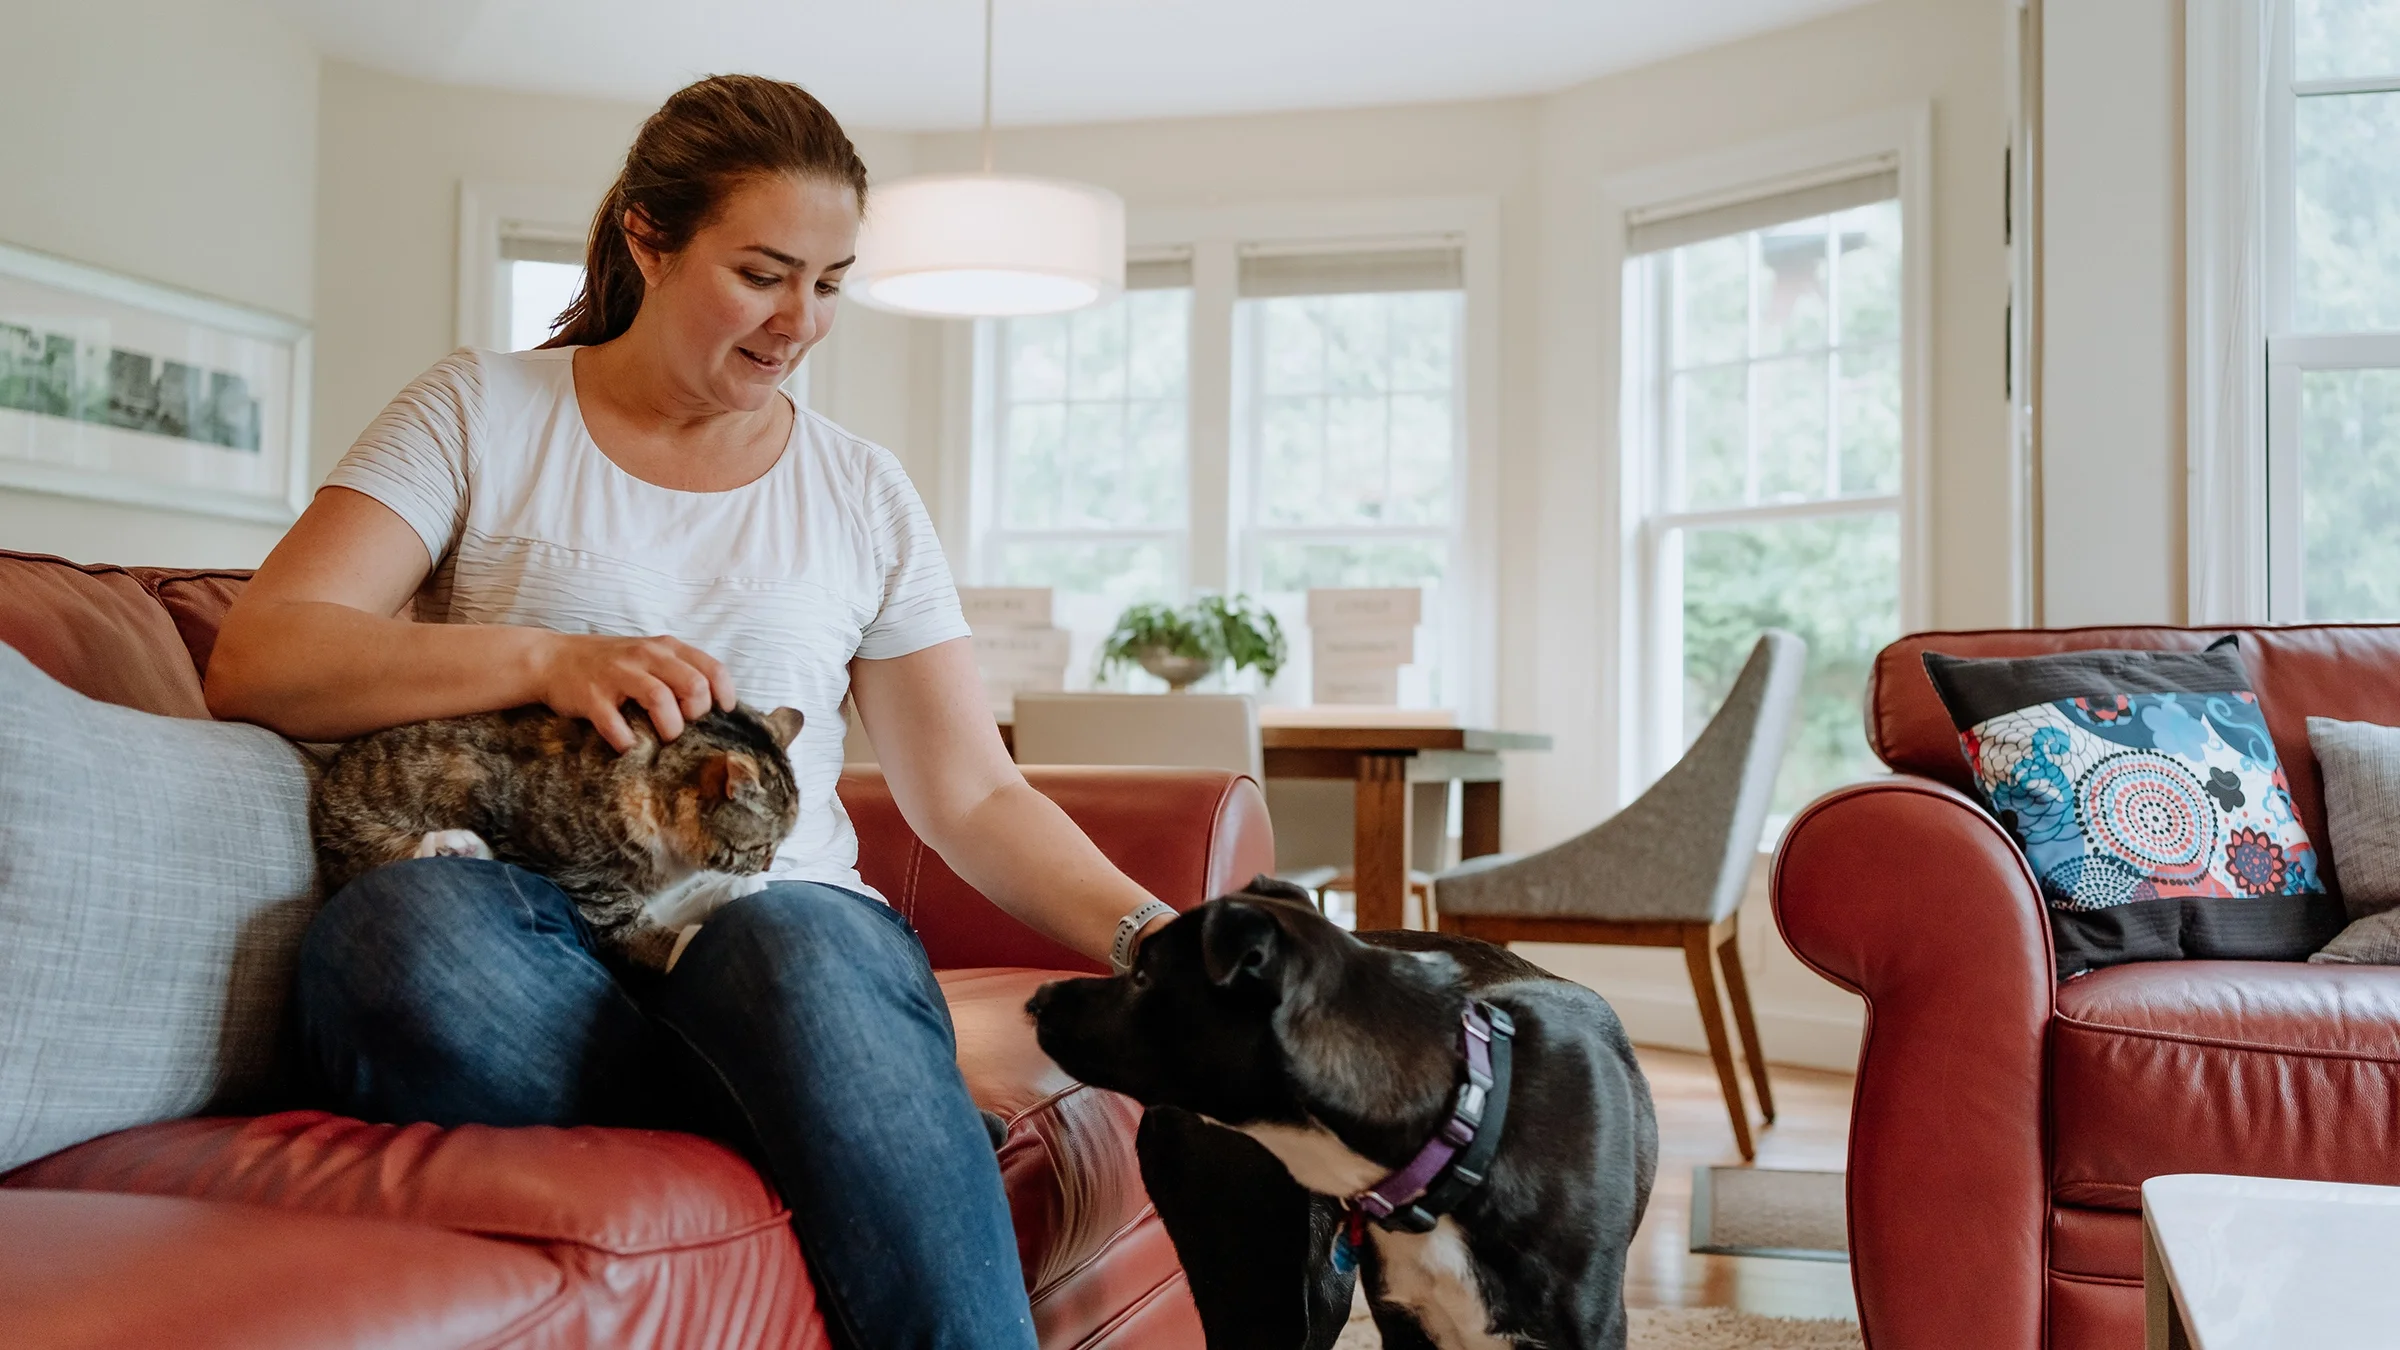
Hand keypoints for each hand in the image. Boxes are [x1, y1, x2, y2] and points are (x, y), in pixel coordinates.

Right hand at [533, 632, 736, 750]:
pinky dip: (626, 741)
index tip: (722, 713)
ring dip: (668, 728)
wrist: (551, 659)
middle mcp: (645, 655)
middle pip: (693, 685)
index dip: (724, 694)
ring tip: (662, 739)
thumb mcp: (648, 656)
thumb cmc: (610, 664)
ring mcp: (618, 674)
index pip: (713, 668)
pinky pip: (616, 724)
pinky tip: (627, 745)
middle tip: (683, 727)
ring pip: (661, 699)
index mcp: (665, 647)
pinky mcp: (592, 695)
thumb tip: (712, 705)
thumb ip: (678, 671)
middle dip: (695, 715)